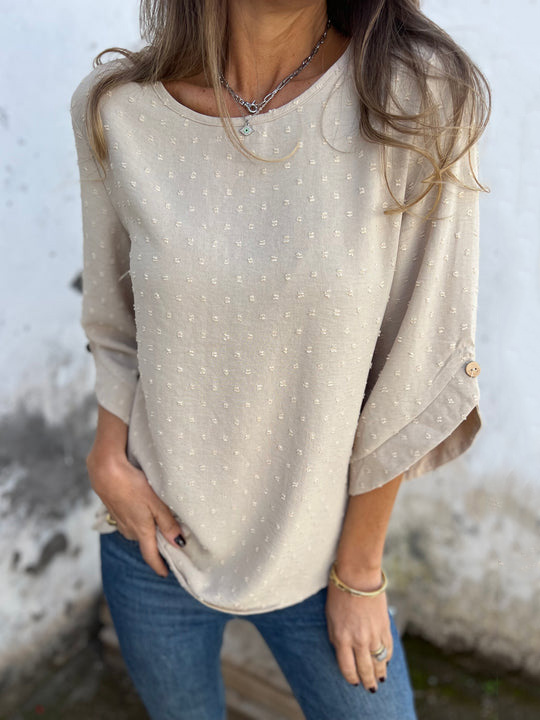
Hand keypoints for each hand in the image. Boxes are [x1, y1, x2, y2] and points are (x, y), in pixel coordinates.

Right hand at [86, 449, 185, 577]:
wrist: (105, 472)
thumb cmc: (132, 485)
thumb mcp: (156, 503)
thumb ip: (167, 523)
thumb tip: (179, 543)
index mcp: (141, 530)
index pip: (151, 555)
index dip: (158, 566)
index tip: (165, 574)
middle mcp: (129, 529)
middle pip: (145, 542)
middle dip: (156, 544)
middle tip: (169, 541)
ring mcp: (120, 520)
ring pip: (137, 530)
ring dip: (146, 529)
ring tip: (158, 521)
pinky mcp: (114, 511)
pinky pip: (129, 521)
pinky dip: (138, 519)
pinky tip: (141, 507)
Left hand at [325, 567, 392, 691]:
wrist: (357, 577)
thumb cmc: (339, 595)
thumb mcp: (331, 619)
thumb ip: (338, 638)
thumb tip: (345, 654)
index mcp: (342, 639)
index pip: (348, 669)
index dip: (351, 678)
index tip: (354, 682)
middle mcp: (358, 641)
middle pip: (365, 670)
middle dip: (368, 682)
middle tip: (370, 688)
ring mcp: (374, 635)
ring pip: (379, 663)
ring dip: (380, 673)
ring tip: (380, 679)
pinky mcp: (385, 627)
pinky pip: (388, 649)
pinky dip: (387, 658)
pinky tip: (385, 662)